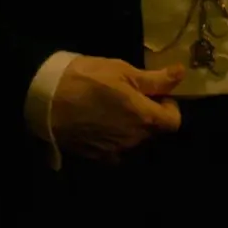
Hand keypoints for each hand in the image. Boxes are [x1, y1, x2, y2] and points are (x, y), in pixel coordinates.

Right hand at [51, 57, 184, 163]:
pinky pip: (114, 152)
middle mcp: (133, 140)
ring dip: (131, 129)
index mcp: (144, 118)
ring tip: (114, 110)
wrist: (46, 97)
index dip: (169, 107)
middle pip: (153, 132)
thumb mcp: (123, 71)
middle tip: (132, 97)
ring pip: (134, 142)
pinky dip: (113, 141)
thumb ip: (155, 79)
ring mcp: (113, 151)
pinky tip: (101, 126)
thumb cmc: (88, 78)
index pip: (174, 122)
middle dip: (149, 116)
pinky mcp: (94, 156)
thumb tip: (181, 74)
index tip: (156, 94)